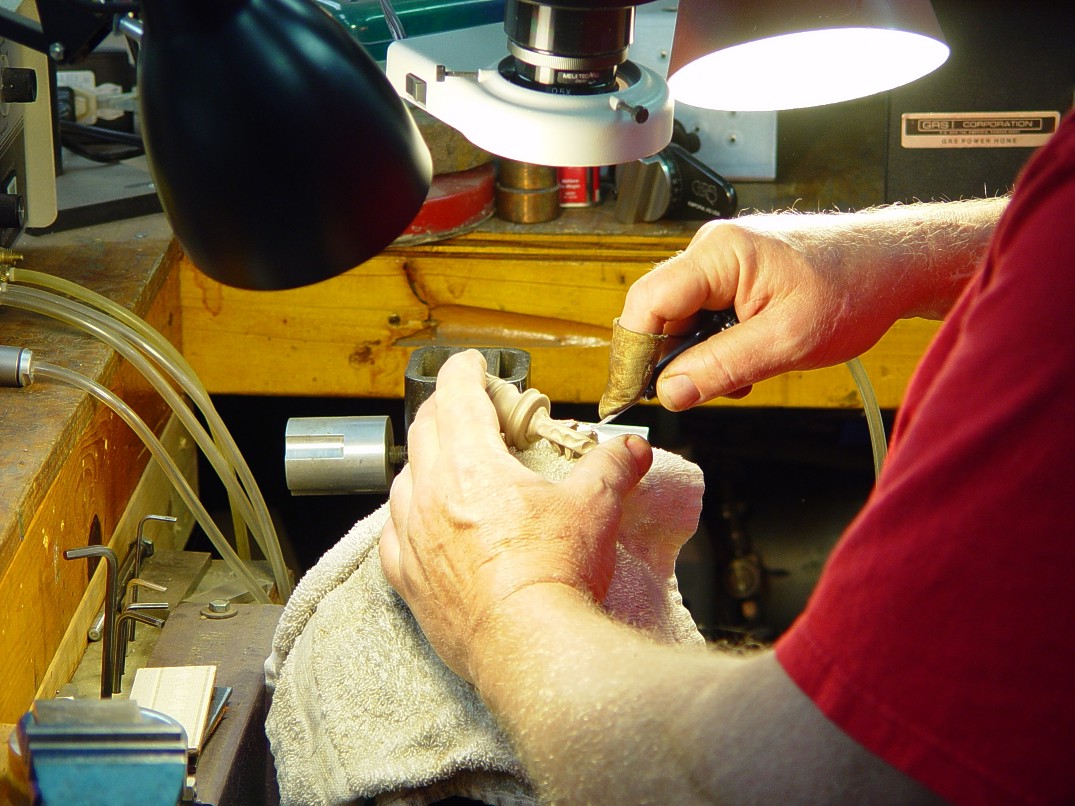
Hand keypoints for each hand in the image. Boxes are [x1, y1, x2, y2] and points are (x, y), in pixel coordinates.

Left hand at [379, 350, 652, 679]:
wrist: (530, 648)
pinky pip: (394, 532)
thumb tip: (630, 447)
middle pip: (426, 429)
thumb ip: (612, 467)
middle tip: (474, 411)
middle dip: (448, 410)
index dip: (466, 371)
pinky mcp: (407, 579)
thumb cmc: (555, 577)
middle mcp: (430, 495)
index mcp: (470, 466)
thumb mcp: (595, 508)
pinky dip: (408, 515)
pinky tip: (423, 521)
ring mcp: (412, 538)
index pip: (455, 395)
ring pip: (404, 479)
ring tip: (451, 465)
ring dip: (426, 461)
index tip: (474, 365)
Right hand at [618, 217, 901, 409]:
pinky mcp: (737, 276)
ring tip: (738, 376)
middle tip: (692, 394)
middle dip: (670, 358)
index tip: (633, 394)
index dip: (635, 352)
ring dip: (698, 356)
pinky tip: (746, 360)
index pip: (648, 302)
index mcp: (719, 253)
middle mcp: (713, 251)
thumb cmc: (855, 287)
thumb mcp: (788, 341)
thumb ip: (723, 367)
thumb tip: (670, 392)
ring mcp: (724, 263)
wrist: (896, 265)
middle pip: (659, 311)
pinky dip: (716, 346)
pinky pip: (706, 315)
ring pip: (682, 318)